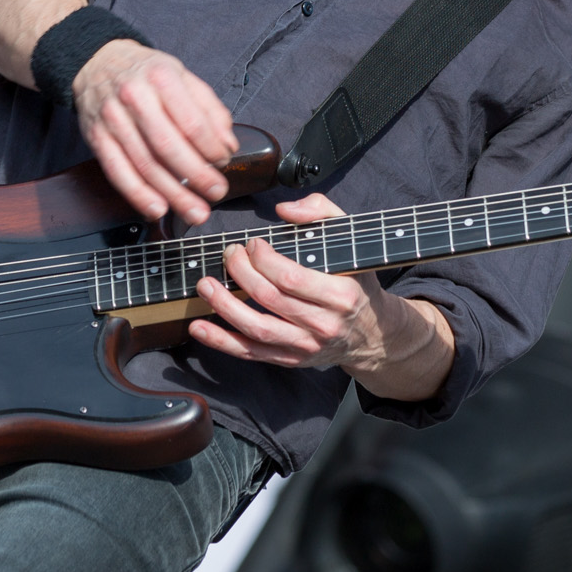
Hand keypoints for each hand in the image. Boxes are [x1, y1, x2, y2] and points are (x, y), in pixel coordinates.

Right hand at [72, 38, 236, 224]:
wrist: (98, 62)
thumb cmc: (147, 73)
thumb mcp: (183, 76)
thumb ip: (209, 108)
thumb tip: (228, 144)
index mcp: (162, 78)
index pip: (192, 122)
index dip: (211, 148)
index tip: (223, 162)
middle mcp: (135, 97)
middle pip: (169, 147)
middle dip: (197, 176)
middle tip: (216, 193)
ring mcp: (113, 119)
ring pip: (145, 165)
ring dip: (173, 194)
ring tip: (196, 212)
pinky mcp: (96, 138)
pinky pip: (117, 172)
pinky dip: (138, 195)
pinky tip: (157, 209)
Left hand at [188, 194, 454, 401]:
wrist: (372, 334)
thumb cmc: (356, 282)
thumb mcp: (350, 240)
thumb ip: (321, 212)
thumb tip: (284, 211)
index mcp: (340, 295)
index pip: (290, 278)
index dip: (263, 259)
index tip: (251, 244)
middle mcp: (323, 325)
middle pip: (269, 299)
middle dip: (241, 273)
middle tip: (229, 255)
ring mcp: (306, 347)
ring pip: (257, 329)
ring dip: (225, 307)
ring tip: (206, 285)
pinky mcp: (290, 360)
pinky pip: (251, 354)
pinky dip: (222, 342)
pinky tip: (200, 328)